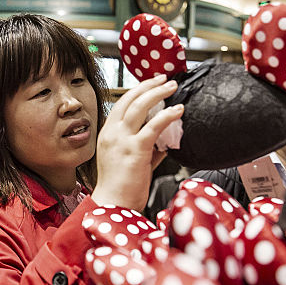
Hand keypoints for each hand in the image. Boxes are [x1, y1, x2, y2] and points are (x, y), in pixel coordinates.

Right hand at [92, 74, 184, 211]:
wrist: (113, 206)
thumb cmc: (121, 188)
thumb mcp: (131, 162)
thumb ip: (147, 149)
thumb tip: (165, 141)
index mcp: (108, 134)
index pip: (122, 104)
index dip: (137, 91)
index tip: (152, 84)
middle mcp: (112, 133)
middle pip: (130, 99)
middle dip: (149, 85)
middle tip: (165, 78)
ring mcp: (122, 140)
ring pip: (140, 106)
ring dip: (158, 93)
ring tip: (172, 86)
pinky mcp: (135, 149)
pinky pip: (154, 126)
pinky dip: (167, 115)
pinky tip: (178, 110)